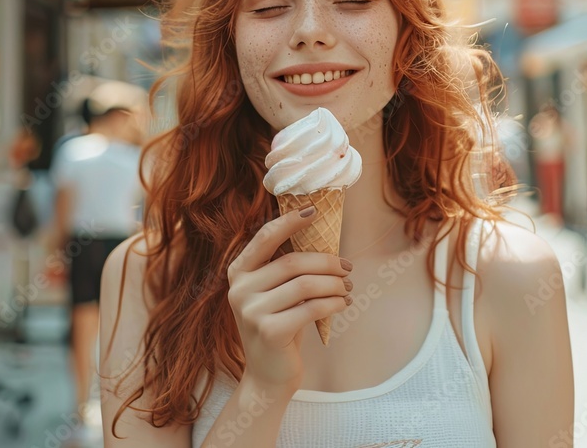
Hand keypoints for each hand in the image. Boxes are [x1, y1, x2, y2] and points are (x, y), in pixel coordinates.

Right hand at [226, 206, 352, 392]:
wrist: (267, 376)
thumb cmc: (279, 325)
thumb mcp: (275, 293)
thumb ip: (285, 267)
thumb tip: (321, 234)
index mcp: (238, 272)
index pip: (264, 238)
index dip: (289, 221)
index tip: (314, 210)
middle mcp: (239, 289)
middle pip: (292, 262)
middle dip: (327, 262)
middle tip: (347, 267)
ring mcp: (251, 311)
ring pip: (304, 285)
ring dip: (333, 284)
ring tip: (347, 287)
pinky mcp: (268, 331)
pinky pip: (311, 308)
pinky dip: (333, 303)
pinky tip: (342, 303)